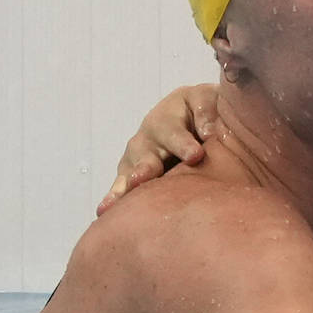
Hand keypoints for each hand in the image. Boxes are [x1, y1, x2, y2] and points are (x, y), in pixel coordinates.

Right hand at [96, 83, 220, 214]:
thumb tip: (207, 131)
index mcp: (166, 119)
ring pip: (128, 173)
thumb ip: (206, 110)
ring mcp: (135, 159)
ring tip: (117, 201)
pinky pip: (121, 189)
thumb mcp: (204, 100)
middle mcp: (146, 139)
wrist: (189, 118)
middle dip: (144, 167)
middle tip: (143, 177)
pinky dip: (114, 199)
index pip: (173, 132)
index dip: (182, 144)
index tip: (195, 155)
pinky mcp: (131, 178)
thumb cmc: (200, 111)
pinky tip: (105, 212)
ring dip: (124, 187)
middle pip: (144, 154)